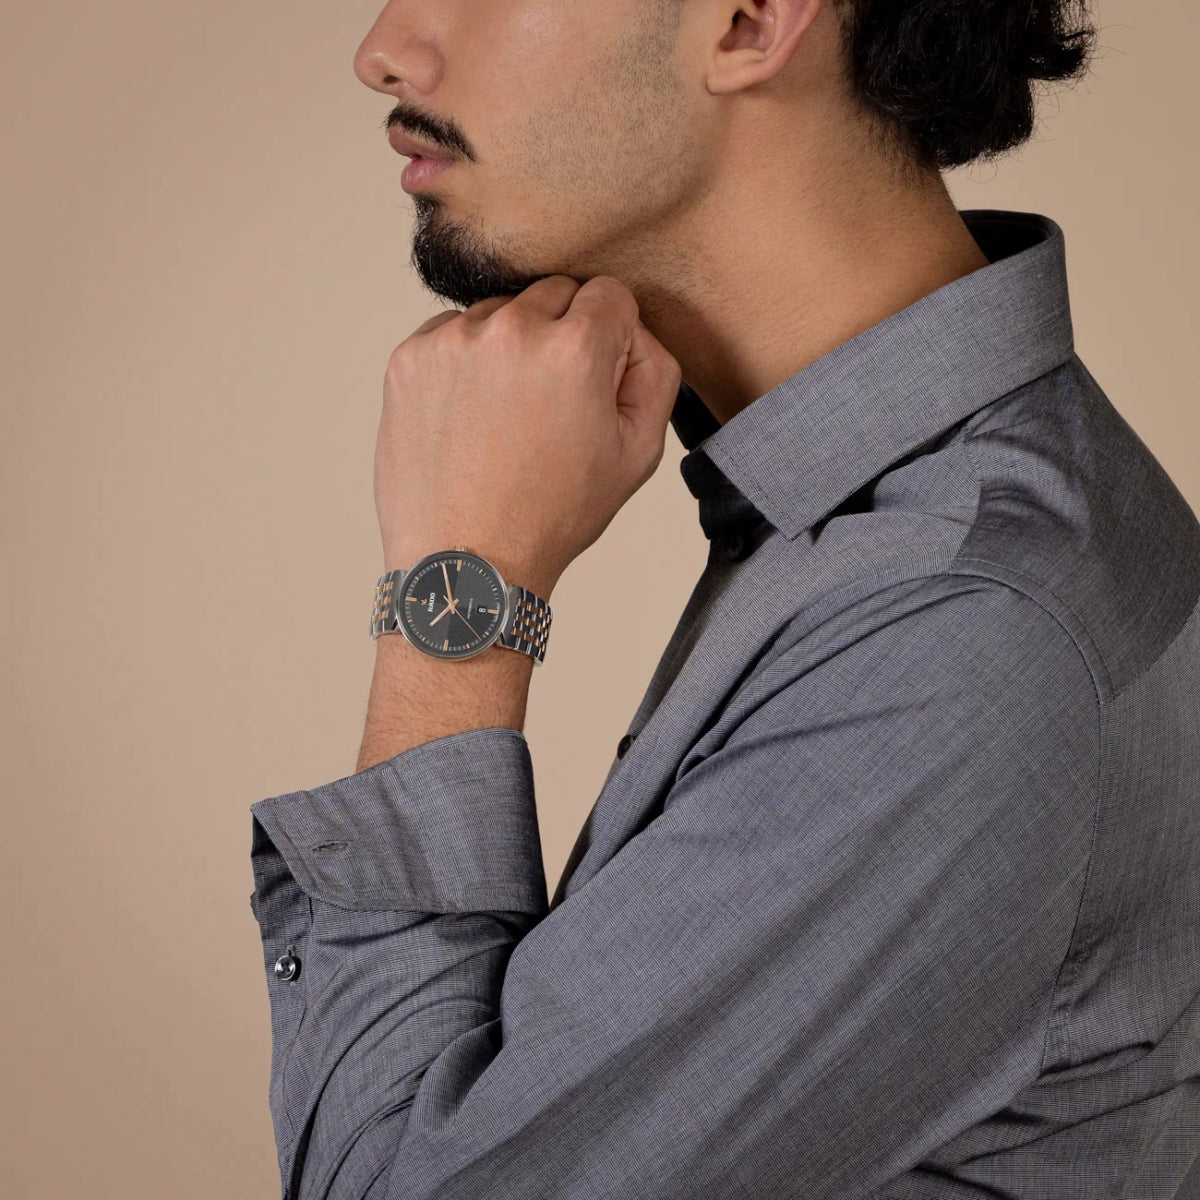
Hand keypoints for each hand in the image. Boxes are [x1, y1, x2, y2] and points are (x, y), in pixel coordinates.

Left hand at [373, 275, 681, 594]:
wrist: (466, 561)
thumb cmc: (551, 516)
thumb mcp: (638, 454)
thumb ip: (655, 373)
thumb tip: (634, 332)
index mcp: (575, 348)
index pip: (610, 294)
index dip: (613, 338)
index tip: (595, 379)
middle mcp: (511, 330)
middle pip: (555, 294)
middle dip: (562, 336)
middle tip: (552, 404)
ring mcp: (452, 341)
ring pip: (500, 312)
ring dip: (511, 348)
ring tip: (506, 418)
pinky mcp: (410, 358)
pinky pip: (452, 334)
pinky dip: (466, 363)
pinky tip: (471, 417)